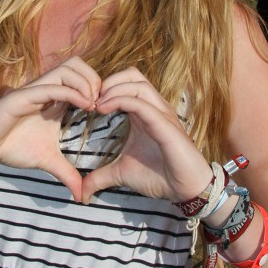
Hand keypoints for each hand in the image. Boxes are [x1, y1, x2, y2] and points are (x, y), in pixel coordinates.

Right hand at [0, 57, 99, 201]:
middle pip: (78, 64)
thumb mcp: (47, 161)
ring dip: (86, 83)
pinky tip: (85, 106)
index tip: (107, 110)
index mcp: (55, 98)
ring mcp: (35, 90)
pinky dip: (71, 92)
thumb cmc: (12, 147)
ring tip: (94, 105)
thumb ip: (67, 174)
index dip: (99, 89)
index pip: (82, 77)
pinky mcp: (23, 96)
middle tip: (102, 104)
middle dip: (95, 80)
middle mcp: (47, 89)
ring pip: (67, 69)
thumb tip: (81, 195)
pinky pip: (51, 87)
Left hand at [81, 68, 210, 204]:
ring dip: (113, 89)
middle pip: (132, 74)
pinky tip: (104, 110)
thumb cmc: (159, 176)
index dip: (104, 87)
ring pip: (138, 83)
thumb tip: (82, 193)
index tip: (87, 105)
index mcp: (143, 113)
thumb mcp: (121, 173)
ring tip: (97, 105)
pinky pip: (142, 103)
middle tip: (92, 101)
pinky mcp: (165, 125)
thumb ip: (100, 177)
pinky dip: (121, 101)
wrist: (185, 190)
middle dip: (108, 81)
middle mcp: (154, 108)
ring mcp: (161, 114)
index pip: (126, 82)